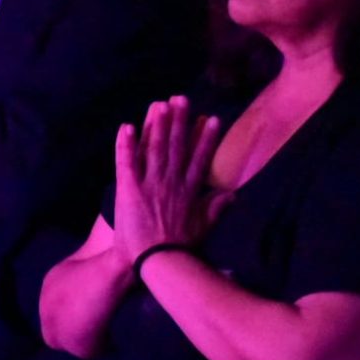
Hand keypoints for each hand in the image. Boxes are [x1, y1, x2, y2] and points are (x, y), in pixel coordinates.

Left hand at [112, 97, 223, 265]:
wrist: (157, 261)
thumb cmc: (179, 248)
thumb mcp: (203, 226)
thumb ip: (217, 208)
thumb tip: (233, 194)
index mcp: (189, 190)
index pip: (199, 158)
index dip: (205, 137)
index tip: (211, 118)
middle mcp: (171, 182)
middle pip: (176, 146)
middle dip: (179, 121)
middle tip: (181, 98)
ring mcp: (150, 184)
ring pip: (154, 148)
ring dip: (157, 125)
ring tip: (160, 104)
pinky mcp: (130, 189)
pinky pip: (127, 162)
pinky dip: (126, 144)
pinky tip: (126, 126)